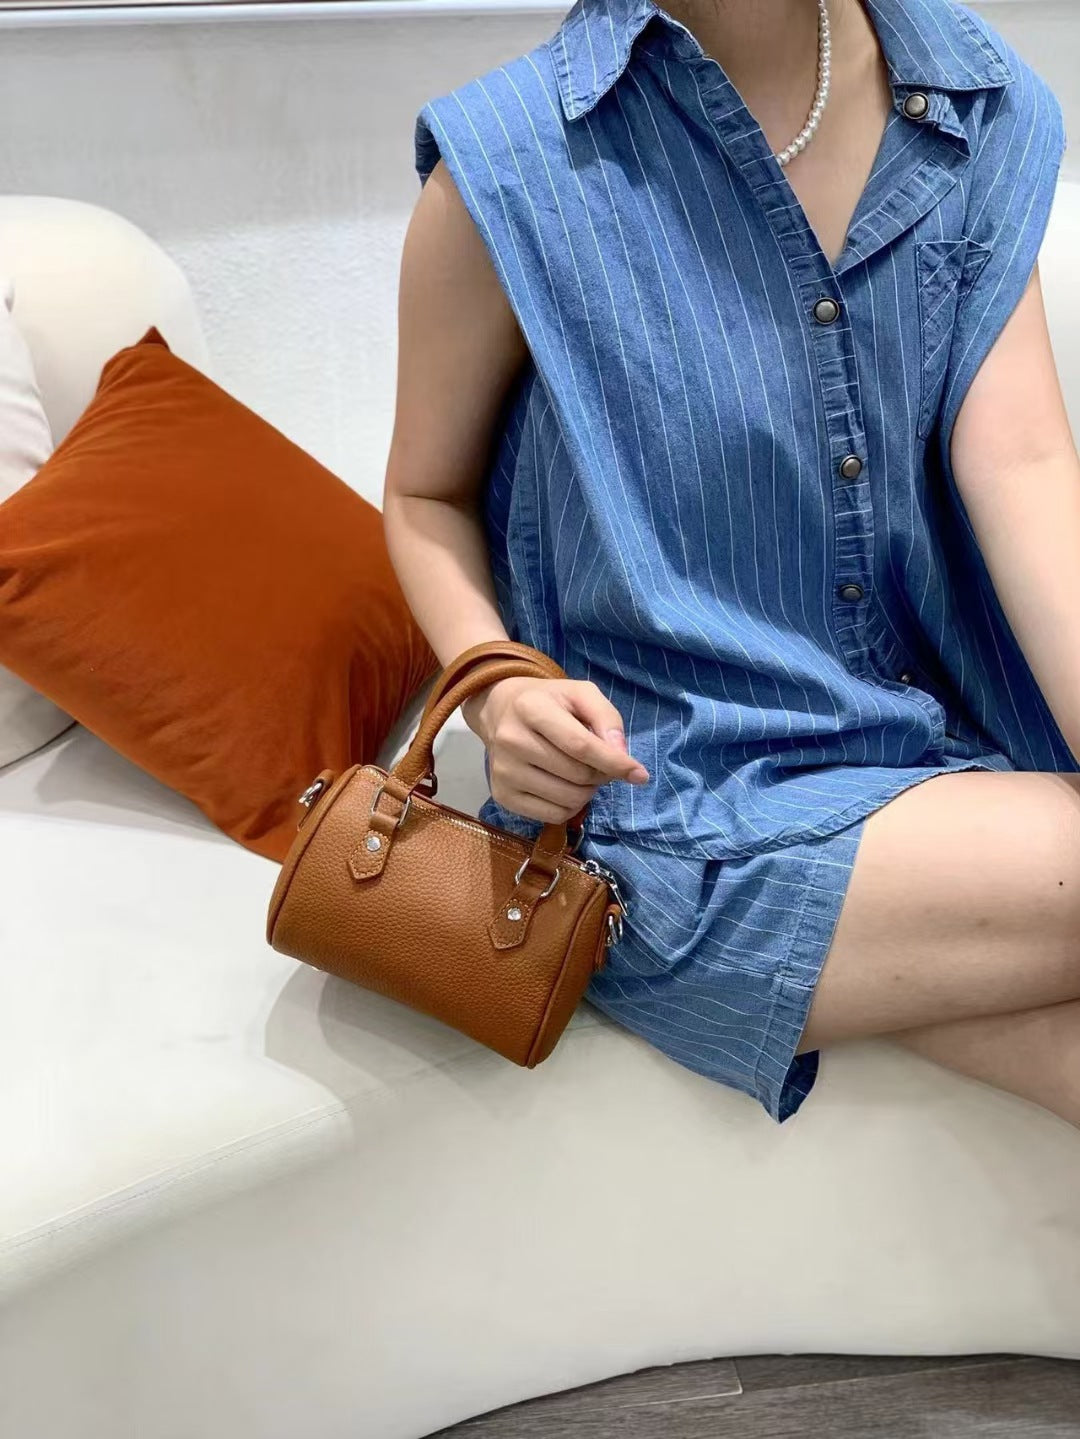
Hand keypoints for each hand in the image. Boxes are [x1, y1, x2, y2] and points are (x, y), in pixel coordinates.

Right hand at [461, 677, 649, 824]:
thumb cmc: (549, 702)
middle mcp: (511, 740)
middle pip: (577, 775)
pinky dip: (571, 807)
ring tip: (582, 773)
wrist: (500, 711)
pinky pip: (553, 815)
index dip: (614, 763)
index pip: (580, 746)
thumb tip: (622, 755)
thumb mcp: (580, 694)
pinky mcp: (502, 795)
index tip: (639, 774)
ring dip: (588, 792)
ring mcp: (503, 771)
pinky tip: (567, 787)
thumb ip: (607, 718)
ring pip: (568, 799)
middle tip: (602, 764)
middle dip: (602, 774)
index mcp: (531, 708)